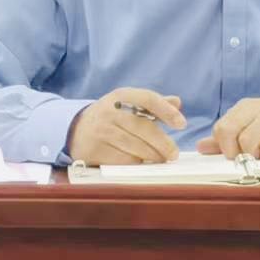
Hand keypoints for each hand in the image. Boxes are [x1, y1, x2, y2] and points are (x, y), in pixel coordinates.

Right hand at [66, 88, 184, 163]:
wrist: (78, 129)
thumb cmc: (112, 116)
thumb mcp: (129, 103)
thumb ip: (153, 103)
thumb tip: (177, 102)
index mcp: (121, 96)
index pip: (148, 99)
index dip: (167, 111)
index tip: (182, 124)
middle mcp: (110, 111)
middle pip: (143, 127)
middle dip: (162, 143)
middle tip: (174, 153)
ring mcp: (102, 131)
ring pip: (135, 147)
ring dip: (152, 156)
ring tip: (161, 159)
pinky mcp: (96, 150)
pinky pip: (122, 160)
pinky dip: (136, 163)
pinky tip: (143, 163)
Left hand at [196, 98, 259, 159]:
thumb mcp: (248, 129)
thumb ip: (225, 139)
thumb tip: (200, 147)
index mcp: (244, 107)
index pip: (222, 127)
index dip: (224, 146)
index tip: (235, 153)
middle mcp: (257, 108)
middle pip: (231, 133)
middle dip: (237, 151)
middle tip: (248, 156)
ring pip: (249, 141)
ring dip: (255, 154)